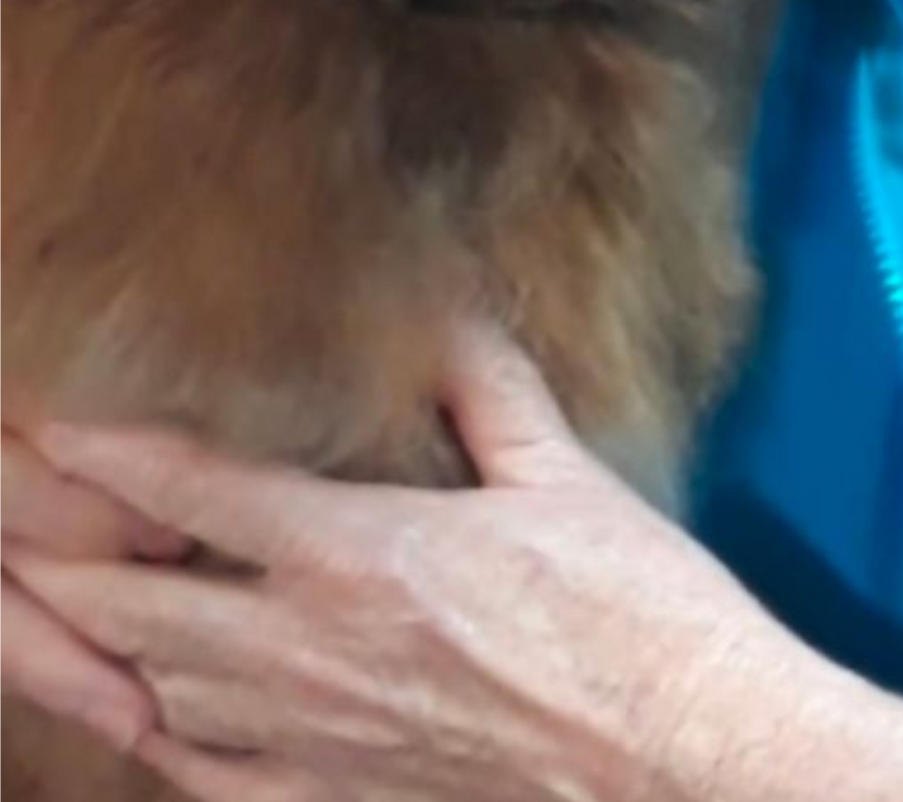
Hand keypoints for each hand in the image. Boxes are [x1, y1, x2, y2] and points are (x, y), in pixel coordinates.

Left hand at [0, 321, 821, 801]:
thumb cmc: (635, 615)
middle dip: (53, 561)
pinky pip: (211, 782)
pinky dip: (158, 743)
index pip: (192, 492)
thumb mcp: (563, 475)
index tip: (45, 419)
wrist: (681, 757)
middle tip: (12, 516)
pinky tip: (141, 717)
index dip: (103, 451)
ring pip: (155, 695)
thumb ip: (487, 386)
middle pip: (133, 608)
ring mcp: (317, 740)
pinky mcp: (343, 800)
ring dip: (90, 645)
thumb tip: (449, 305)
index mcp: (362, 554)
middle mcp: (313, 651)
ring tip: (43, 605)